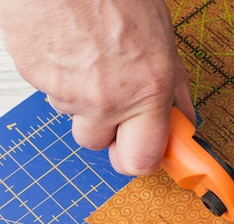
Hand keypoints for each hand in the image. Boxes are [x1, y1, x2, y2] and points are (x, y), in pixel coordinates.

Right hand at [0, 0, 194, 174]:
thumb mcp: (162, 39)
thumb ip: (173, 85)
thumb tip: (184, 115)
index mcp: (148, 90)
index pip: (143, 160)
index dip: (142, 160)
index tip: (146, 154)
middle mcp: (109, 98)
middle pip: (101, 147)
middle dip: (109, 133)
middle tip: (116, 106)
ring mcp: (68, 91)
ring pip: (75, 115)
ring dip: (84, 98)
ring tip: (91, 57)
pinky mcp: (36, 77)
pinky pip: (51, 92)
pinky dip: (60, 76)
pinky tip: (70, 48)